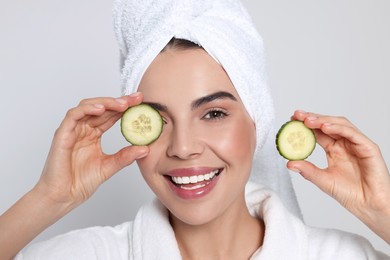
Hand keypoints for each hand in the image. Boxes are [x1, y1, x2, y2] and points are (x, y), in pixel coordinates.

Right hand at [35, 93, 148, 207]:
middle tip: (136, 99)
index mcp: (93, 135)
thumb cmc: (80, 182)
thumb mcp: (109, 166)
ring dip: (105, 102)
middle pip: (102, 108)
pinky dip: (87, 109)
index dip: (125, 108)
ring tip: (122, 104)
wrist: (63, 196)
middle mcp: (83, 129)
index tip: (141, 103)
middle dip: (120, 101)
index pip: (111, 116)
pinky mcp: (62, 134)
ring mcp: (72, 130)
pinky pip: (73, 115)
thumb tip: (145, 149)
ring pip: (88, 106)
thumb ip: (125, 156)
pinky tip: (101, 109)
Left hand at [288, 110, 389, 242]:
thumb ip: (307, 170)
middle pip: (327, 124)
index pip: (318, 132)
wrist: (369, 205)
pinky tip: (325, 127)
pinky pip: (352, 133)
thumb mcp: (323, 180)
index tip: (291, 120)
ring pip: (340, 125)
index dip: (305, 125)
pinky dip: (338, 128)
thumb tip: (289, 163)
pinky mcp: (368, 147)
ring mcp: (356, 144)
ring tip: (308, 120)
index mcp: (334, 150)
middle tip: (296, 115)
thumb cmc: (350, 194)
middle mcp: (345, 144)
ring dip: (323, 120)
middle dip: (312, 118)